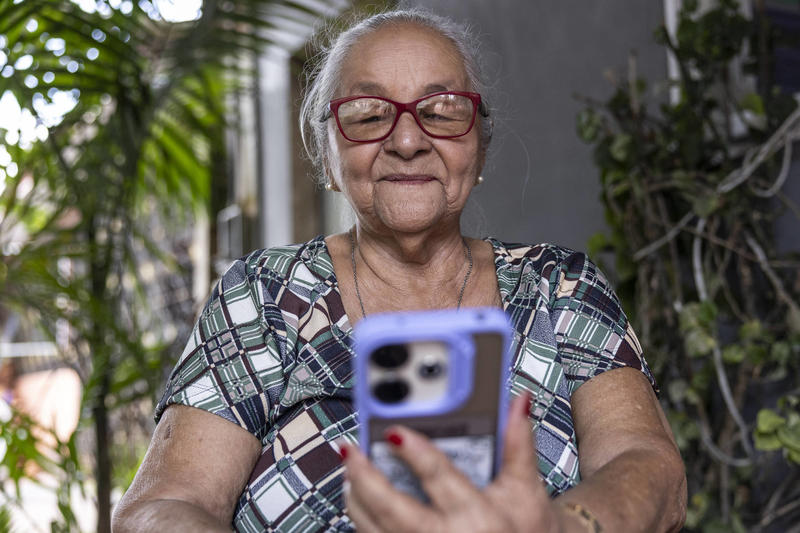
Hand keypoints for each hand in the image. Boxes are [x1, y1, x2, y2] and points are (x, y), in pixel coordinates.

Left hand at [340, 393, 560, 532]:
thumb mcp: (526, 491)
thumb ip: (518, 444)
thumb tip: (517, 404)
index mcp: (478, 518)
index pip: (438, 478)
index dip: (413, 451)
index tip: (394, 429)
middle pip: (393, 508)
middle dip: (366, 477)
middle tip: (352, 449)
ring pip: (375, 528)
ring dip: (357, 496)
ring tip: (351, 465)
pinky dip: (362, 517)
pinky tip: (359, 496)